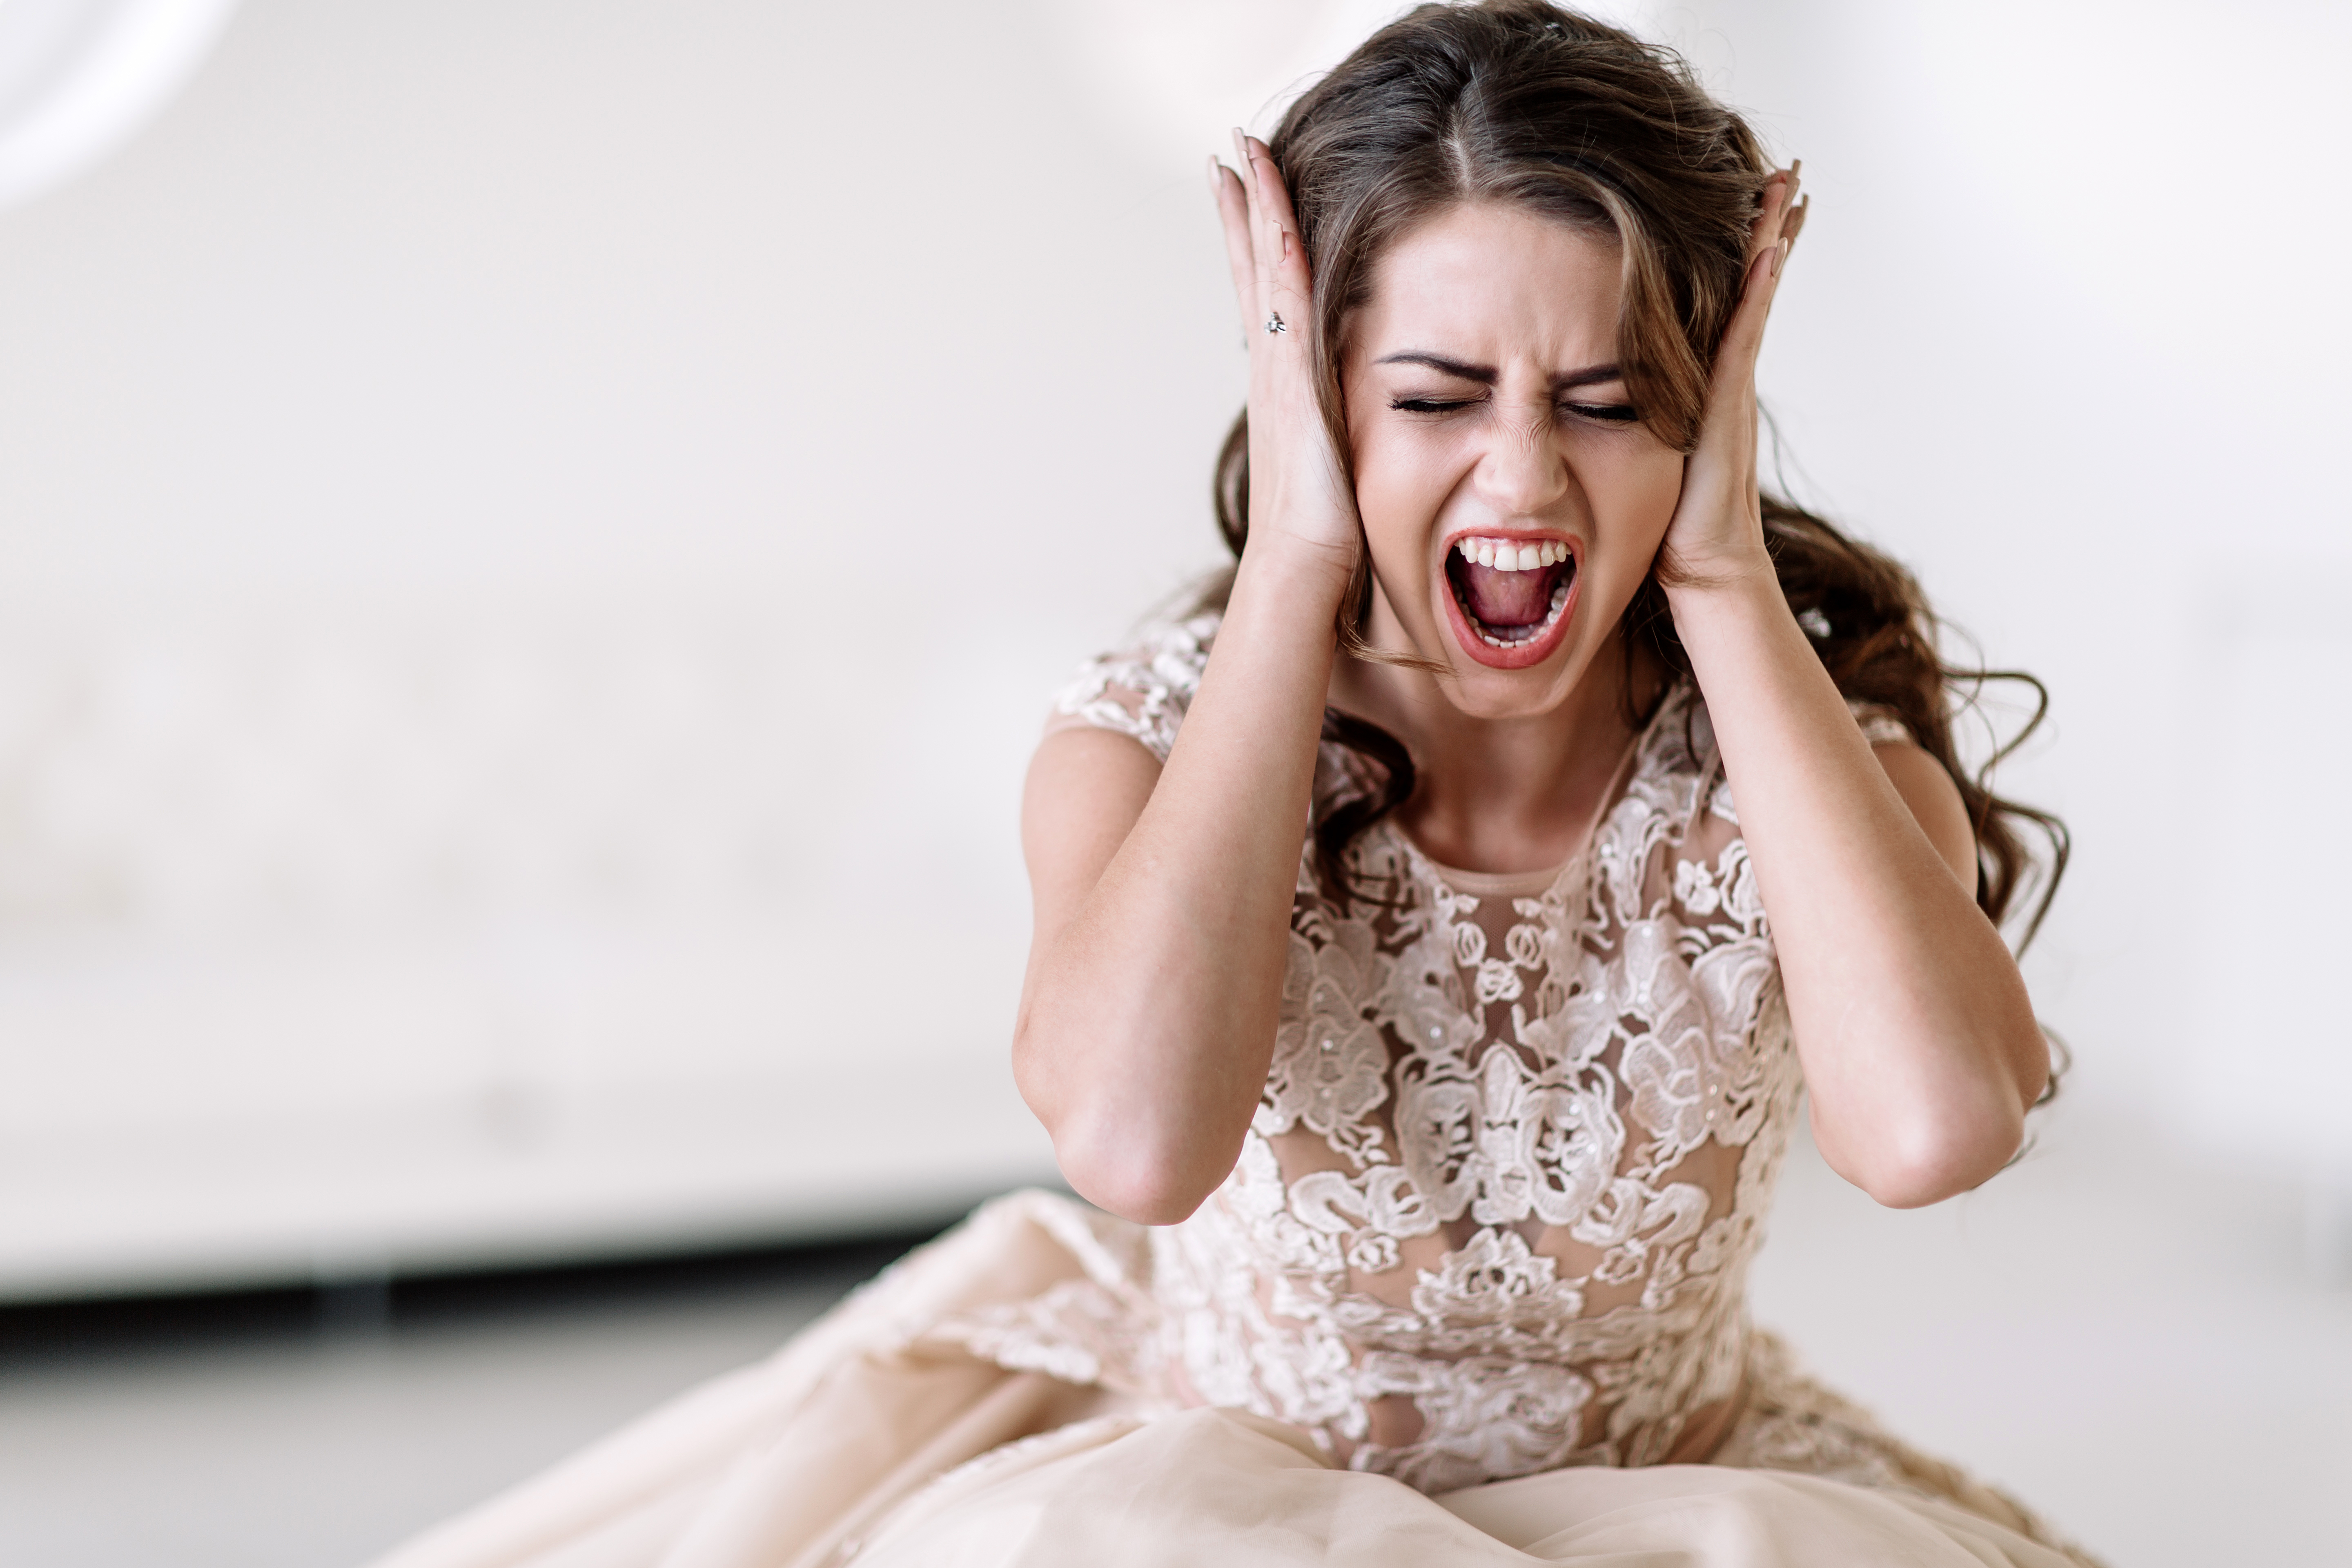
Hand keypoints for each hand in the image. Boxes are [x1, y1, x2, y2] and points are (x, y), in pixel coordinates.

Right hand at [1210, 133, 1360, 576]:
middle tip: (1229, 149)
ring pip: (1262, 270)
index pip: (1266, 297)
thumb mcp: (1336, 464)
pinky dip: (1277, 250)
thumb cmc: (1323, 538)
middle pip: (1251, 269)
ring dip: (1254, 209)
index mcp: (1283, 386)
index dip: (1256, 244)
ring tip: (1240, 153)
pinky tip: (1276, 210)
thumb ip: (1340, 432)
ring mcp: (1275, 371)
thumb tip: (1354, 423)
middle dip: (1243, 208)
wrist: (1305, 570)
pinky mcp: (1291, 380)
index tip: (1247, 192)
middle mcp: (1271, 369)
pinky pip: (1284, 300)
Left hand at [1659, 164, 1808, 587]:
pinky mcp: (1729, 402)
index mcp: (1707, 377)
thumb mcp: (1645, 443)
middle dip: (1769, 225)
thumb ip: (1637, 408)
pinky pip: (1745, 333)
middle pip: (1754, 281)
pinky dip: (1757, 291)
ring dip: (1772, 239)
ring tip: (1788, 187)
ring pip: (1757, 295)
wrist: (1698, 561)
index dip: (1743, 248)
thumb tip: (1601, 387)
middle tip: (1786, 171)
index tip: (1754, 200)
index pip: (1729, 296)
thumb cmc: (1667, 516)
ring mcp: (1734, 384)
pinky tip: (1769, 250)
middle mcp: (1728, 372)